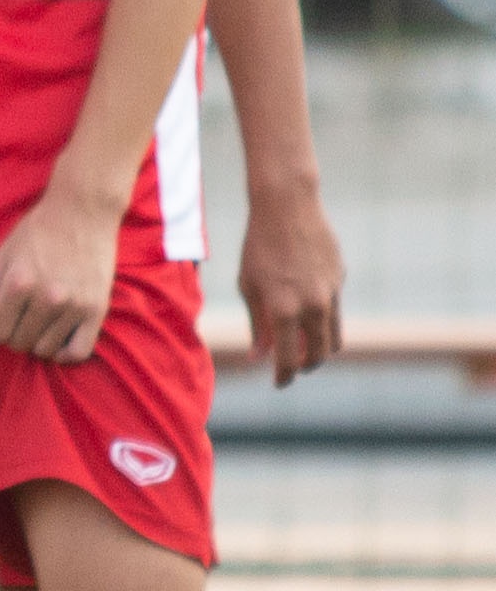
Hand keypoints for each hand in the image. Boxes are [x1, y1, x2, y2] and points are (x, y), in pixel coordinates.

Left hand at [0, 180, 121, 364]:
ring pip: (45, 350)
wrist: (82, 213)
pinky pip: (78, 352)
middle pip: (19, 343)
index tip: (1, 312)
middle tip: (21, 313)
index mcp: (18, 282)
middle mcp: (48, 297)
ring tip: (40, 319)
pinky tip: (58, 338)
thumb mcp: (0, 259)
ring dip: (37, 340)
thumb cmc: (35, 234)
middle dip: (14, 332)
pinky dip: (64, 353)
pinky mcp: (98, 310)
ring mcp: (75, 305)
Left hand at [235, 179, 344, 386]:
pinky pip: (335, 308)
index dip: (283, 376)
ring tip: (303, 347)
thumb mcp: (249, 286)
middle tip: (292, 366)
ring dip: (321, 347)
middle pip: (320, 353)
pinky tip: (306, 308)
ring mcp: (332, 292)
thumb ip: (258, 325)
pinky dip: (323, 318)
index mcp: (285, 310)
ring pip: (335, 335)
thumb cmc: (258, 247)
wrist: (287, 208)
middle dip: (307, 365)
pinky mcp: (341, 278)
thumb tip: (258, 357)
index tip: (278, 383)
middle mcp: (314, 305)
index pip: (289, 358)